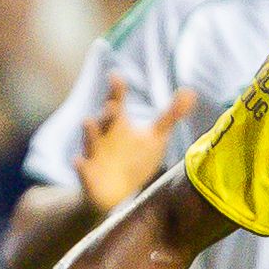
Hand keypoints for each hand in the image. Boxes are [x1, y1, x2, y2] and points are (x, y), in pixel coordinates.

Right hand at [74, 77, 199, 214]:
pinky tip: (79, 162)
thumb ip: (170, 116)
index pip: (117, 102)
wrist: (115, 192)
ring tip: (88, 122)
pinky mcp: (88, 176)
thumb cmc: (135, 159)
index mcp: (119, 125)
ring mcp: (94, 155)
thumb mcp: (156, 137)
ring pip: (89, 142)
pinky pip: (82, 169)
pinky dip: (80, 166)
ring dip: (90, 133)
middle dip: (107, 113)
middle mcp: (104, 136)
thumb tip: (190, 91)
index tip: (115, 75)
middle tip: (112, 105)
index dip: (117, 90)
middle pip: (103, 121)